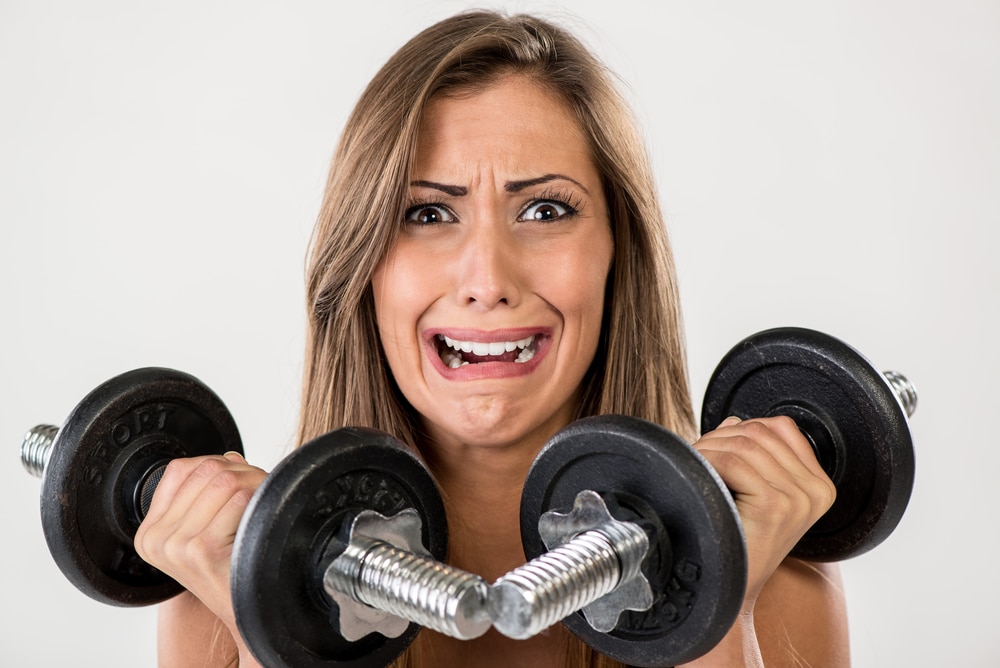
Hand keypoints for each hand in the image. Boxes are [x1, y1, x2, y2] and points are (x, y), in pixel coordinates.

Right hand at [134, 452, 266, 628]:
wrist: (246, 612)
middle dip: (240, 471)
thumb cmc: (229, 568)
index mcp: (149, 533)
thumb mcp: (202, 530)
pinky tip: (259, 519)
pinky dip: (256, 502)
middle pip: (205, 470)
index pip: (179, 469)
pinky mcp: (202, 550)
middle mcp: (156, 540)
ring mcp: (176, 546)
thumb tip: (229, 458)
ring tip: (261, 501)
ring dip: (253, 483)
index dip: (215, 463)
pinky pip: (238, 501)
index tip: (235, 477)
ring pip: (224, 481)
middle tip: (258, 488)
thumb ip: (205, 491)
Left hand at [694, 416, 835, 610]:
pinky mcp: (776, 506)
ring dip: (709, 449)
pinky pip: (733, 463)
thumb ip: (752, 454)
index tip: (719, 446)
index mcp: (818, 484)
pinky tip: (698, 478)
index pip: (781, 427)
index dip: (742, 428)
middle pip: (760, 432)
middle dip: (720, 438)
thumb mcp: (755, 493)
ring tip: (695, 469)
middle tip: (697, 457)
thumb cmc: (739, 542)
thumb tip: (735, 422)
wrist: (732, 588)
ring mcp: (799, 499)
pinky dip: (707, 463)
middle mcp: (816, 490)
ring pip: (744, 444)